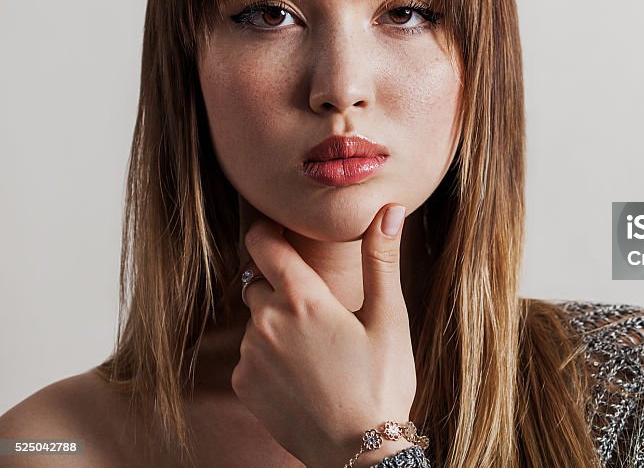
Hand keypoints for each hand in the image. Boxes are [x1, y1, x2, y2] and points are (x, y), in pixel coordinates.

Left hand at [232, 204, 415, 467]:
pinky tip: (304, 373)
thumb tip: (390, 209)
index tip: (279, 229)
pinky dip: (270, 355)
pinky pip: (250, 354)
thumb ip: (382, 259)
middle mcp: (267, 322)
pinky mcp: (243, 384)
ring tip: (318, 349)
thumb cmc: (382, 382)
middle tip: (321, 309)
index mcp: (303, 299)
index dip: (269, 231)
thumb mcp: (389, 318)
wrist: (360, 451)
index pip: (265, 245)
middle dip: (284, 286)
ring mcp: (250, 355)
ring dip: (278, 323)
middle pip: (261, 282)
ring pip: (257, 320)